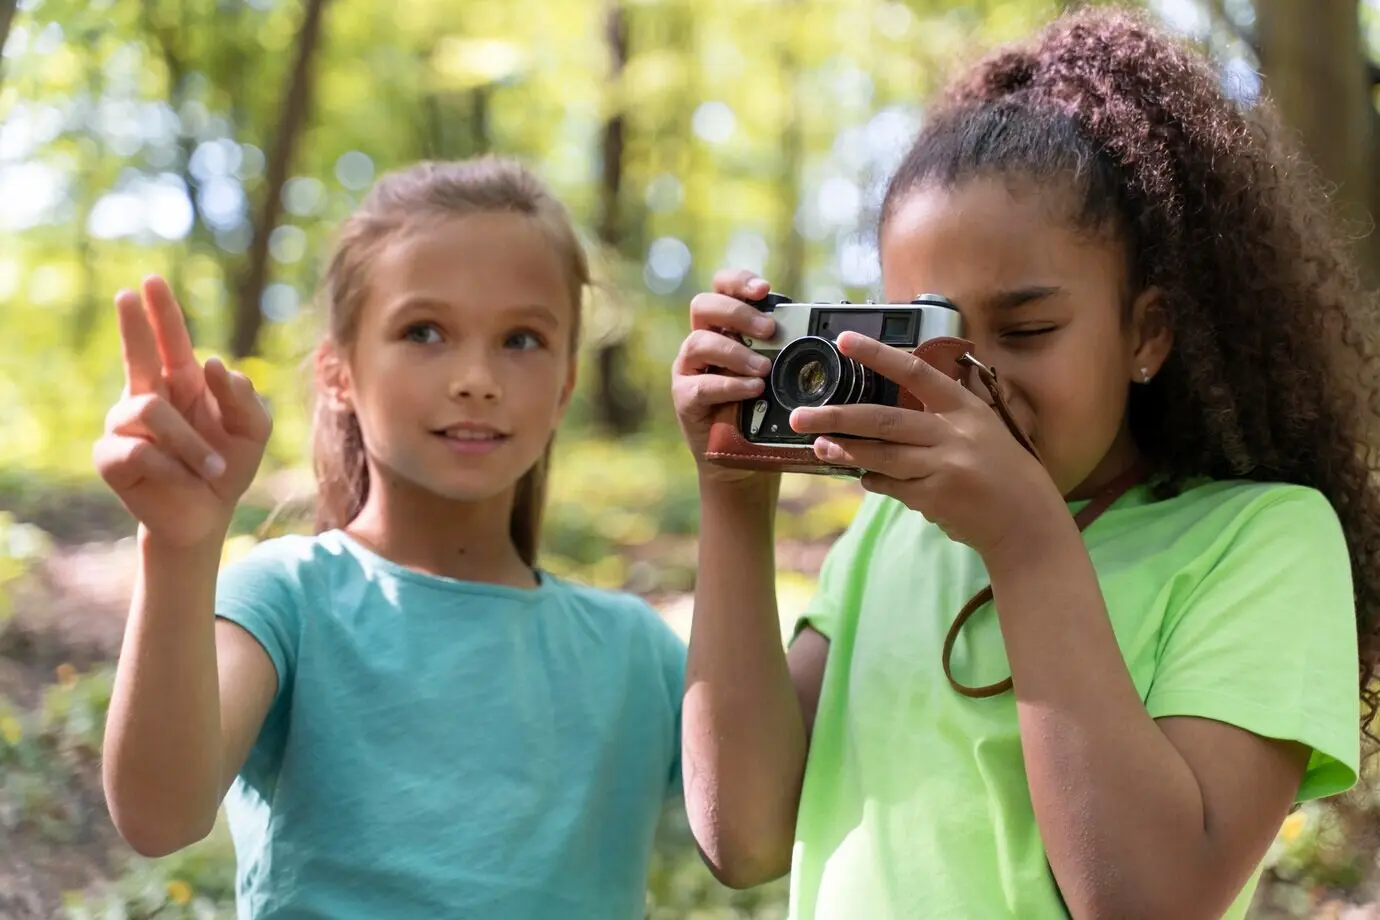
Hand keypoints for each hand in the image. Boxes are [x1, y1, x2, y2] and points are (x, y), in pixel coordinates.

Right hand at [93, 276, 272, 548]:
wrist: (207, 517)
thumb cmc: (228, 466)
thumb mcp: (253, 431)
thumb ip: (244, 398)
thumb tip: (213, 363)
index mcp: (183, 385)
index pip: (170, 342)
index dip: (161, 313)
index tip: (151, 282)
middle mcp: (148, 397)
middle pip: (138, 355)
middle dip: (135, 324)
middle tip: (129, 293)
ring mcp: (124, 426)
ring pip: (151, 412)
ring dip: (192, 443)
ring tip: (216, 467)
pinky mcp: (111, 457)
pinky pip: (141, 450)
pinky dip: (173, 467)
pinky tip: (184, 479)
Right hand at [671, 269, 778, 486]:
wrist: (744, 460)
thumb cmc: (764, 411)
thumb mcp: (779, 375)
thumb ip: (786, 350)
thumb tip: (821, 330)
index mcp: (724, 328)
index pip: (722, 289)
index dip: (738, 281)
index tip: (765, 289)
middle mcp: (702, 342)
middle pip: (704, 306)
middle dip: (738, 313)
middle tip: (769, 330)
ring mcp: (689, 370)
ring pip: (699, 343)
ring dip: (735, 352)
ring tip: (764, 369)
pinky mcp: (685, 399)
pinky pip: (701, 386)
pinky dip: (730, 385)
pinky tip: (753, 390)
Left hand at [789, 331, 1061, 557]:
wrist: (1026, 522)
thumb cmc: (1003, 469)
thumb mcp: (983, 427)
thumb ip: (945, 409)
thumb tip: (901, 387)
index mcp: (965, 408)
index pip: (915, 372)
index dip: (878, 354)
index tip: (844, 340)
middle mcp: (954, 434)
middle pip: (884, 420)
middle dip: (837, 417)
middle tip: (800, 414)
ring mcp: (942, 468)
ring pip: (880, 455)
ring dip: (844, 451)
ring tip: (817, 445)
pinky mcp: (933, 498)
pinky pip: (890, 485)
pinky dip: (873, 480)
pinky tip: (861, 475)